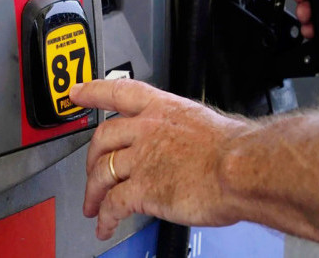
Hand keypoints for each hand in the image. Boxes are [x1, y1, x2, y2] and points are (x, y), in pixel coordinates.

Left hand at [70, 79, 248, 239]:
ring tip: (92, 206)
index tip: (77, 93)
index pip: (118, 92)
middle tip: (89, 170)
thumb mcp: (203, 123)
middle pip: (102, 138)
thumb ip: (181, 131)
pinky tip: (105, 226)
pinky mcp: (142, 188)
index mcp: (162, 108)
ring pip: (101, 173)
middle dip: (91, 158)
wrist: (242, 169)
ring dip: (93, 193)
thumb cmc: (234, 149)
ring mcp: (141, 158)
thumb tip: (181, 142)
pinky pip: (113, 204)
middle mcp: (146, 129)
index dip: (93, 92)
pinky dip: (105, 217)